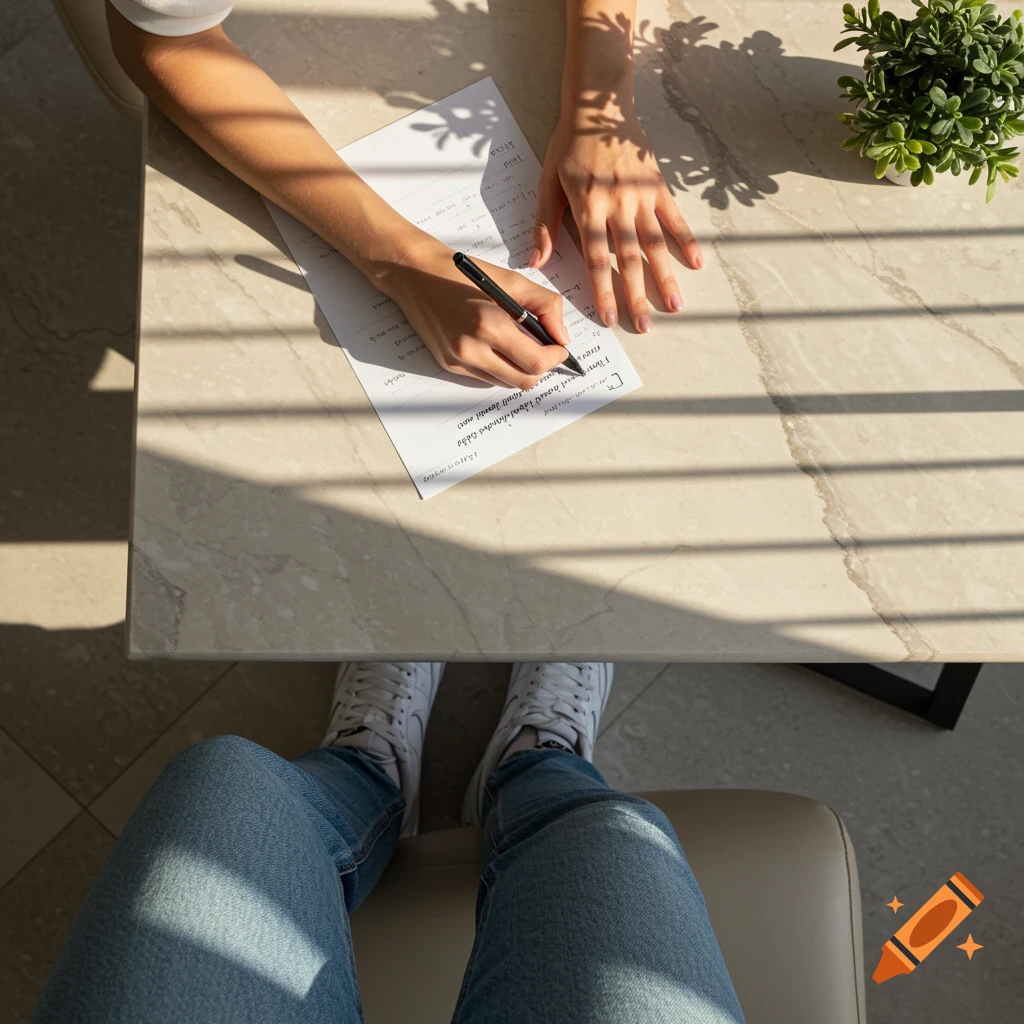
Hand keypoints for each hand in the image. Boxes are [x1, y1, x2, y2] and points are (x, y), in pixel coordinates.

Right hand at [378, 236, 572, 389]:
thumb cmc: (462, 273)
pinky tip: (495, 346)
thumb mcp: (511, 280)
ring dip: (519, 369)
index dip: (555, 358)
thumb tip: (562, 337)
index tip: (559, 348)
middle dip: (541, 368)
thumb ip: (545, 306)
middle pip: (524, 381)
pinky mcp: (449, 365)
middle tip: (544, 350)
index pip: (536, 362)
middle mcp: (473, 349)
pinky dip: (499, 367)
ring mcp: (459, 361)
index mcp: (490, 325)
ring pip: (506, 383)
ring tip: (518, 344)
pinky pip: (485, 378)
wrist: (415, 275)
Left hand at [531, 109, 703, 332]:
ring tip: (675, 306)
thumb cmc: (568, 145)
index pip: (595, 259)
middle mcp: (616, 205)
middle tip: (644, 327)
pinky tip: (697, 263)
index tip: (609, 318)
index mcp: (586, 208)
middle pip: (628, 259)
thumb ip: (544, 224)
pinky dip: (686, 240)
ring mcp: (640, 196)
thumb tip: (535, 262)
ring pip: (654, 244)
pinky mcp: (657, 185)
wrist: (598, 104)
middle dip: (636, 296)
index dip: (602, 290)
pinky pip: (674, 218)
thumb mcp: (547, 182)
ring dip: (665, 277)